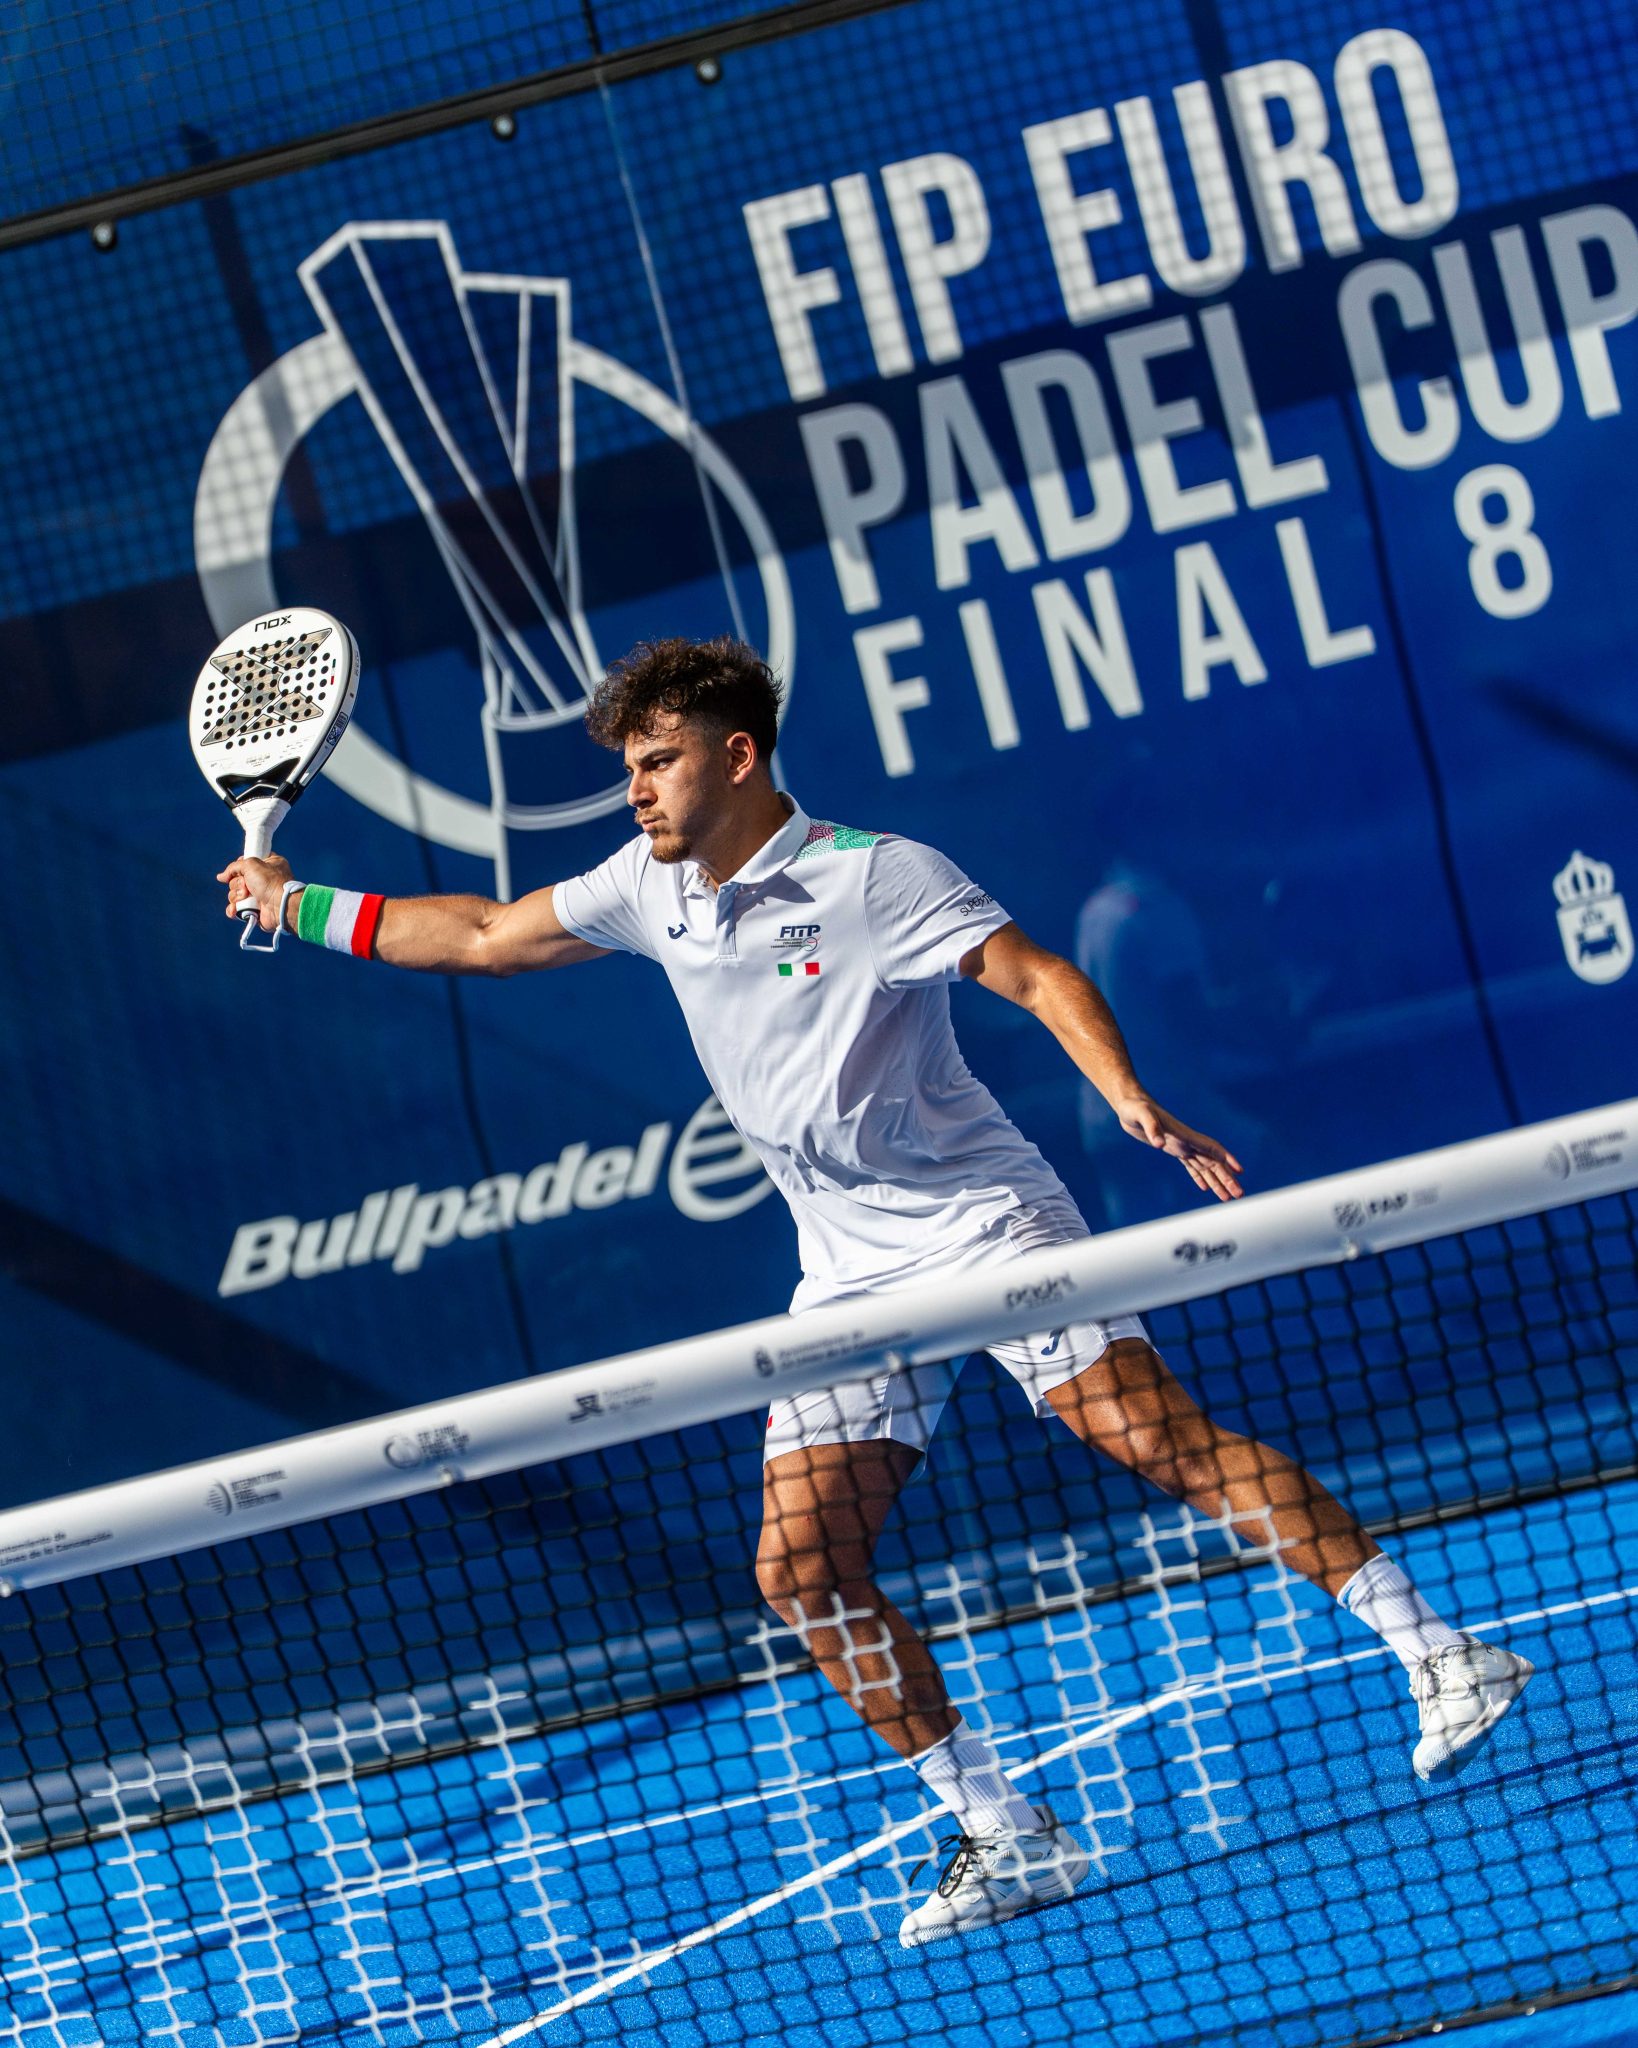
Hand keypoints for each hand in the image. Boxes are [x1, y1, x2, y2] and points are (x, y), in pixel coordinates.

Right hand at [217, 853, 293, 932]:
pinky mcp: (253, 909)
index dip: (240, 867)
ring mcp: (257, 895)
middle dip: (238, 884)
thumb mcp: (251, 864)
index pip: (246, 862)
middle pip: (236, 879)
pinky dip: (234, 909)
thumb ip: (234, 867)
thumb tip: (221, 877)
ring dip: (237, 897)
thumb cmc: (270, 882)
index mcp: (267, 865)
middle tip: (247, 887)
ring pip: (234, 894)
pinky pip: (236, 908)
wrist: (280, 905)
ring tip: (247, 898)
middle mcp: (262, 880)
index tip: (242, 870)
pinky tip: (235, 910)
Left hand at [1115, 1094, 1243, 1200]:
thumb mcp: (1142, 1115)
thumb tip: (1158, 1144)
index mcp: (1184, 1134)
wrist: (1128, 1104)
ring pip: (1205, 1166)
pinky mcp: (1173, 1149)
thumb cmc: (1135, 1108)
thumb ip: (1152, 1128)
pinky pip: (1191, 1166)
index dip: (1226, 1158)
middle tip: (1239, 1195)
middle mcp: (1187, 1141)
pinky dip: (1199, 1177)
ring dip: (1217, 1182)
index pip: (1212, 1148)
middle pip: (1213, 1162)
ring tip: (1227, 1198)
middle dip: (1227, 1178)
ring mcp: (1181, 1145)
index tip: (1239, 1171)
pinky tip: (1205, 1188)